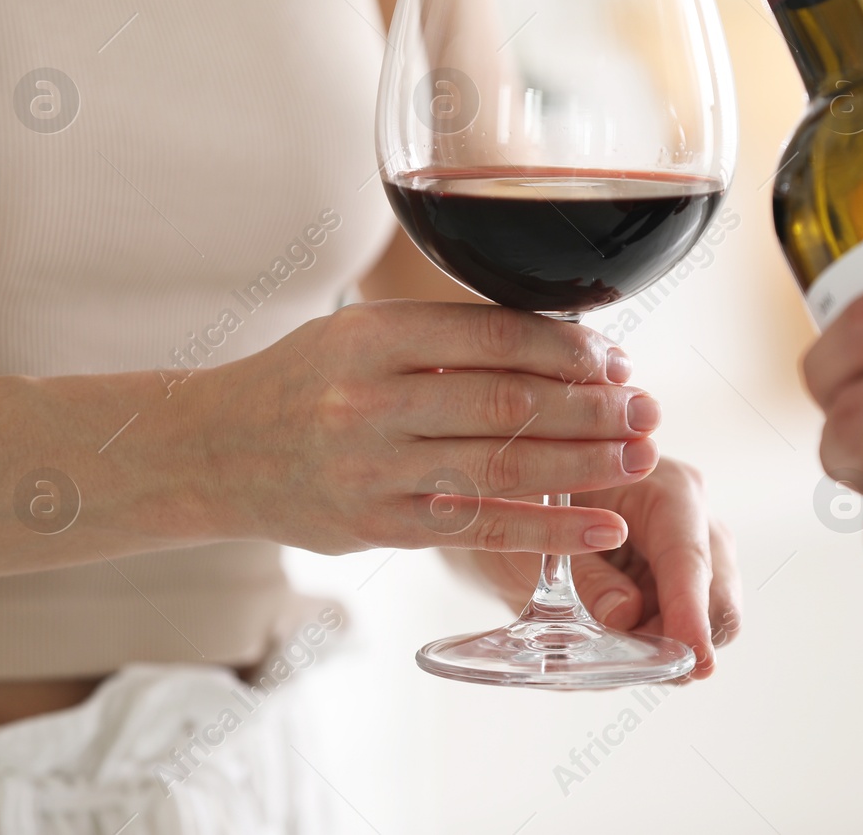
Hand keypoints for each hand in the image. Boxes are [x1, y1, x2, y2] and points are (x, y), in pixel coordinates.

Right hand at [180, 301, 661, 555]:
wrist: (214, 451)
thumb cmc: (305, 383)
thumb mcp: (360, 334)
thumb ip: (445, 337)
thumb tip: (564, 344)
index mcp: (372, 335)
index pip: (494, 335)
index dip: (568, 348)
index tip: (616, 358)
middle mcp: (370, 400)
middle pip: (507, 400)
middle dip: (591, 407)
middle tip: (648, 408)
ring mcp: (373, 468)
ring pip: (500, 464)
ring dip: (585, 464)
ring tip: (641, 458)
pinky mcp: (379, 526)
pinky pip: (479, 527)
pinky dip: (549, 528)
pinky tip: (601, 525)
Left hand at [460, 458, 740, 678]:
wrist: (522, 497)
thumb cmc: (530, 501)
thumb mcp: (540, 535)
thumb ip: (583, 576)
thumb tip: (624, 617)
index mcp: (669, 491)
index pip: (689, 559)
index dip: (691, 613)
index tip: (696, 659)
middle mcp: (694, 524)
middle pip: (718, 601)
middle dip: (681, 642)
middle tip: (624, 662)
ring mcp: (693, 561)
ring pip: (704, 627)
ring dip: (658, 650)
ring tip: (596, 644)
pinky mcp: (679, 592)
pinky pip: (679, 637)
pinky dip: (646, 651)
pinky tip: (600, 640)